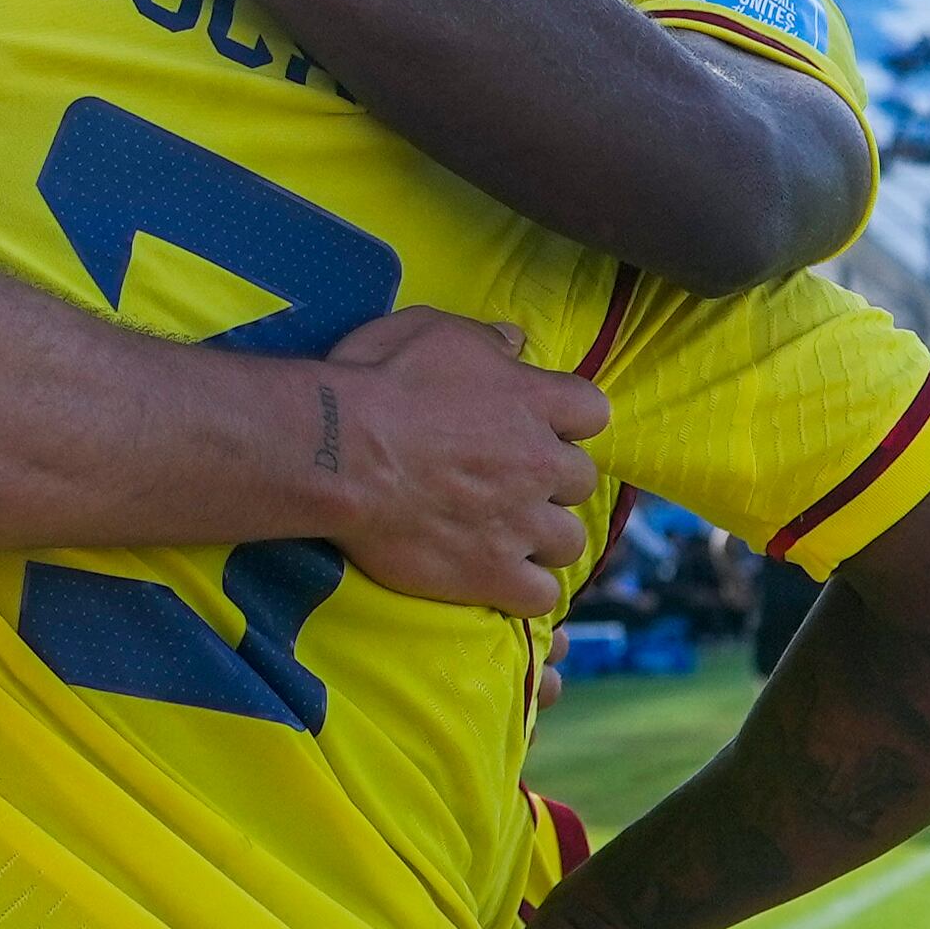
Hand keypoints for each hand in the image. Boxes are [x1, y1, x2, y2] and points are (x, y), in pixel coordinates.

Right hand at [316, 311, 603, 618]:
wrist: (336, 453)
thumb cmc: (379, 383)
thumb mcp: (433, 332)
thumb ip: (485, 339)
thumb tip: (515, 342)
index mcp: (535, 401)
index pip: (592, 411)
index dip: (568, 420)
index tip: (539, 424)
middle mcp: (540, 463)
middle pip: (581, 480)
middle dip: (552, 482)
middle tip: (510, 482)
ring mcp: (520, 523)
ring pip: (569, 542)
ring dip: (543, 538)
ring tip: (506, 536)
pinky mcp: (491, 573)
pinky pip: (541, 596)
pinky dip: (526, 590)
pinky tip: (498, 579)